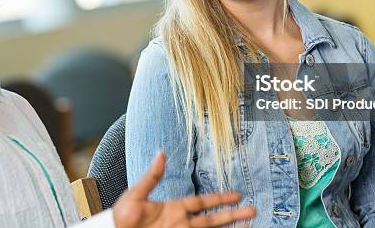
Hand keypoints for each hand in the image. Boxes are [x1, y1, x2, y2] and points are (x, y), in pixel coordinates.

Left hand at [112, 153, 255, 226]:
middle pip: (213, 220)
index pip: (203, 203)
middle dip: (234, 216)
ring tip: (248, 226)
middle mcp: (181, 224)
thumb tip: (162, 154)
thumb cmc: (121, 217)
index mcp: (174, 209)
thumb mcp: (136, 194)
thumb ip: (152, 177)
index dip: (221, 199)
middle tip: (253, 211)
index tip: (238, 195)